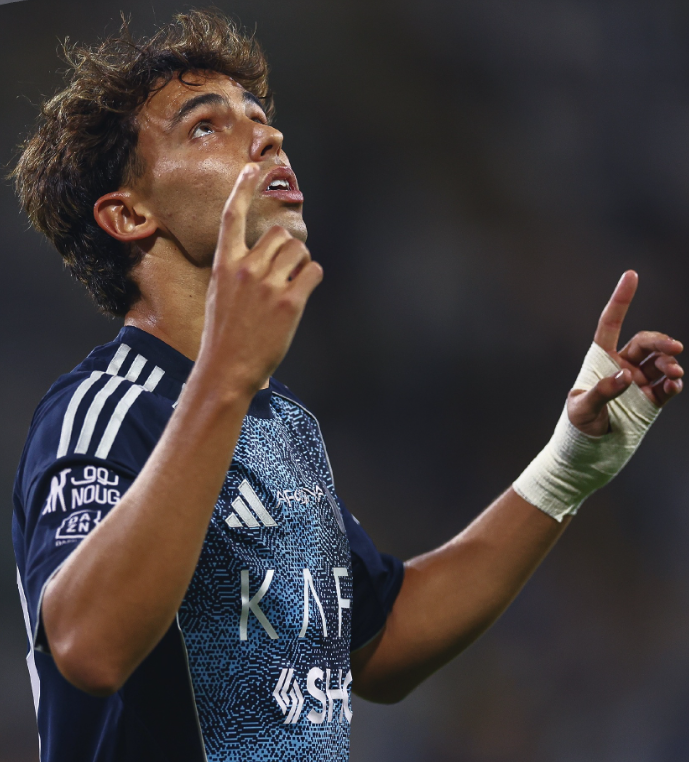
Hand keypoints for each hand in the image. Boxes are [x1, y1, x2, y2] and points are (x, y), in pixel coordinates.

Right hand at [198, 163, 322, 396]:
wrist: (227, 369)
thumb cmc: (224, 335)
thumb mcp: (220, 295)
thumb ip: (239, 271)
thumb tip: (268, 258)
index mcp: (224, 264)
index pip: (231, 216)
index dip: (242, 188)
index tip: (253, 168)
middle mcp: (245, 268)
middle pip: (280, 234)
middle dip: (287, 250)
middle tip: (284, 273)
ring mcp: (268, 284)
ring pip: (299, 250)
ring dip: (301, 264)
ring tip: (290, 288)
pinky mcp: (289, 302)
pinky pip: (313, 272)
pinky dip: (312, 278)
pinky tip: (301, 295)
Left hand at [568, 271, 683, 435]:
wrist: (588, 453)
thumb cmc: (577, 426)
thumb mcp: (582, 408)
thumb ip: (603, 391)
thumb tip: (627, 376)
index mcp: (600, 359)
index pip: (611, 323)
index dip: (621, 299)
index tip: (631, 274)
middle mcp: (621, 366)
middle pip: (644, 342)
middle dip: (660, 341)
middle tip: (674, 350)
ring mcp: (638, 382)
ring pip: (659, 362)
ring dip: (669, 363)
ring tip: (674, 373)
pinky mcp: (651, 401)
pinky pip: (667, 386)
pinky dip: (674, 383)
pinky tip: (676, 384)